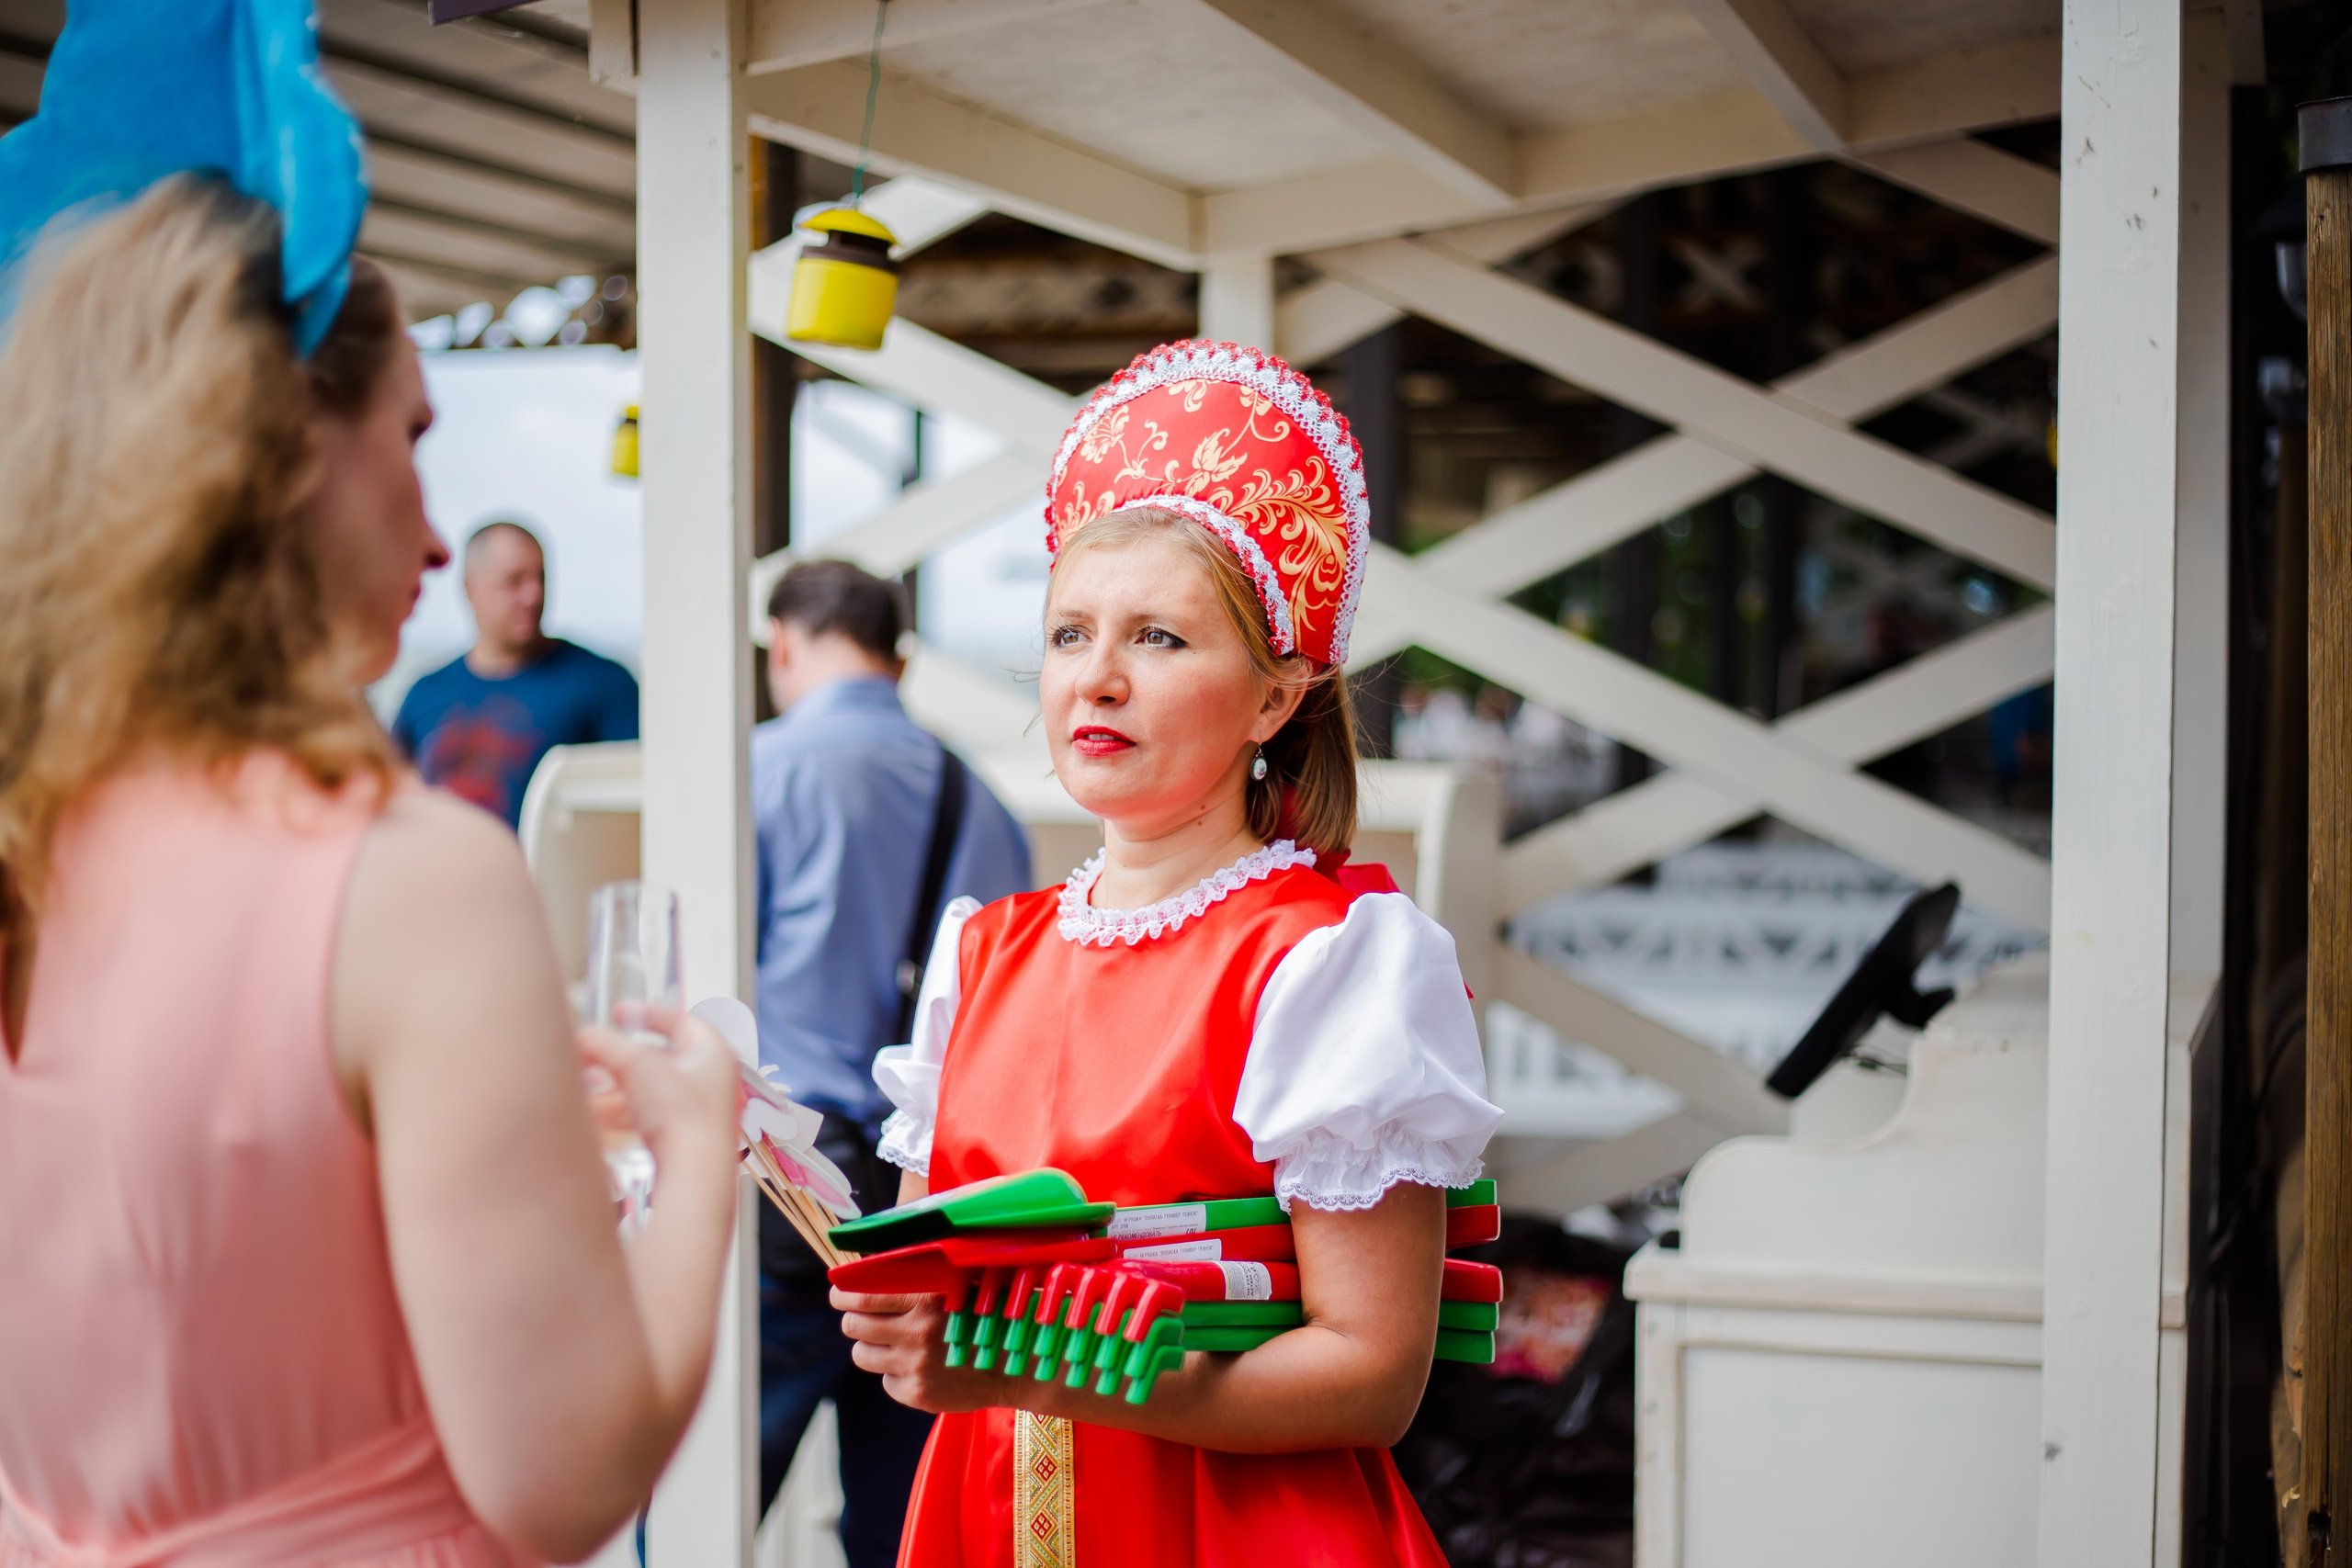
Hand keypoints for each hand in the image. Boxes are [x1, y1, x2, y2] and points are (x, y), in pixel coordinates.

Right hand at [577, 1008, 738, 1168]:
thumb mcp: (636, 1066)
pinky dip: (623, 1114)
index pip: (682, 1020)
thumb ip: (605, 1044)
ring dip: (616, 1089)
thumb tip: (582, 1035)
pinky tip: (595, 1119)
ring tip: (584, 1091)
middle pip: (660, 1060)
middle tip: (592, 1059)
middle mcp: (713, 1080)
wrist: (694, 1173)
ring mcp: (702, 1112)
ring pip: (651, 1092)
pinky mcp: (688, 1139)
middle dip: (620, 1060)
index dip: (648, 1013)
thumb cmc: (679, 1111)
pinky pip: (651, 1118)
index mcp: (714, 1052)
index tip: (619, 1013)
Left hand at [834, 1288, 1020, 1415]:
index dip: (842, 1295)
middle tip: (860, 1317)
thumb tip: (871, 1267)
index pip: (860, 1296)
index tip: (839, 1293)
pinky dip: (894, 1373)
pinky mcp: (919, 1395)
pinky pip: (886, 1382)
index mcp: (924, 1298)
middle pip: (854, 1326)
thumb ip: (920, 1276)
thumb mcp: (959, 1282)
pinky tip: (917, 1366)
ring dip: (870, 1347)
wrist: (1022, 1361)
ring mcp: (916, 1367)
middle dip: (853, 1319)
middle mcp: (916, 1332)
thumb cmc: (990, 1312)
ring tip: (889, 1342)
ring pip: (863, 1355)